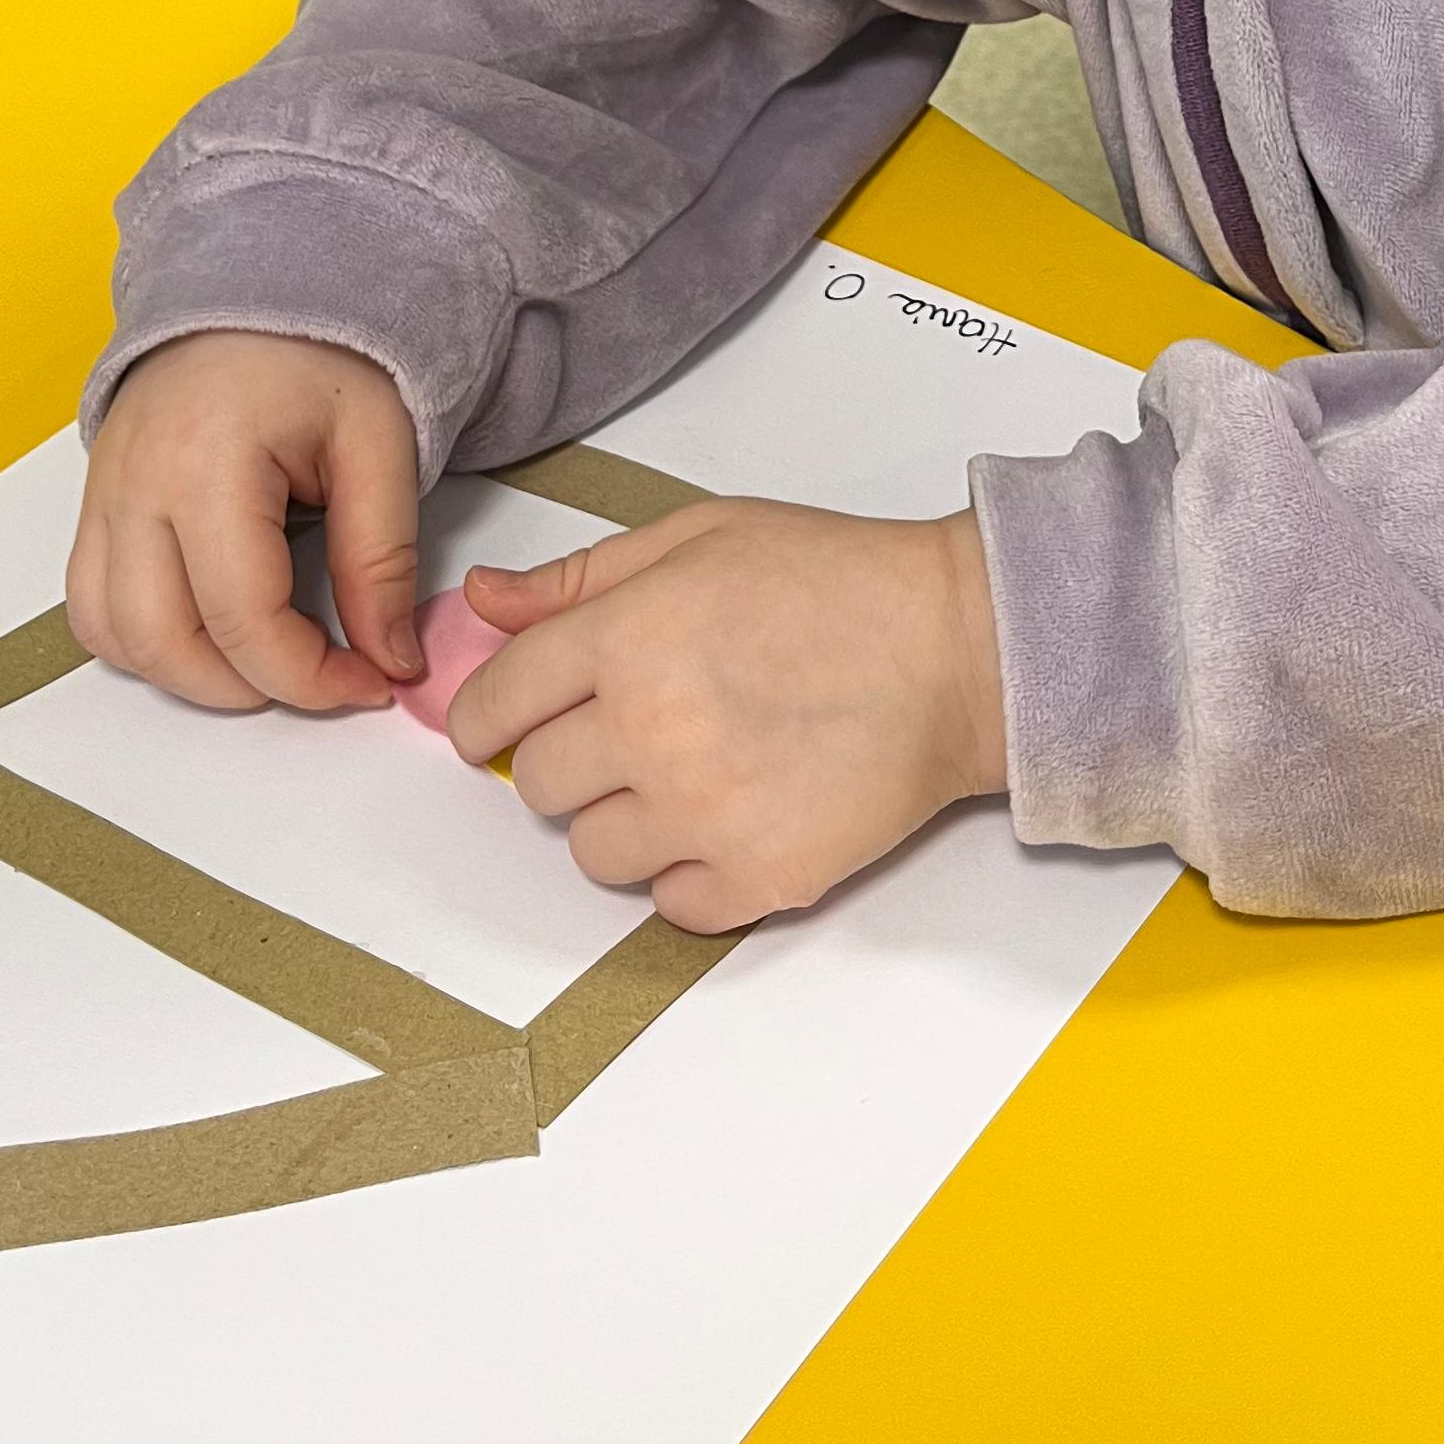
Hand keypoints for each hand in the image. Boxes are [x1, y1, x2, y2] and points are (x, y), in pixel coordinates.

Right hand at [68, 331, 420, 713]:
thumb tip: (390, 658)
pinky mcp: (94, 505)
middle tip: (320, 676)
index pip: (242, 617)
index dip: (309, 676)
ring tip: (267, 656)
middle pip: (164, 642)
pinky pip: (91, 606)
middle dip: (248, 687)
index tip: (366, 682)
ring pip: (114, 637)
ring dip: (189, 673)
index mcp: (207, 462)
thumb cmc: (317, 355)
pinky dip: (144, 640)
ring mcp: (103, 496)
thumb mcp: (378, 445)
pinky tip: (209, 628)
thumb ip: (382, 559)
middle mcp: (135, 486)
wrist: (254, 292)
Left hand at [449, 500, 1006, 931]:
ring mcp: (702, 813)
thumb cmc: (839, 582)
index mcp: (626, 636)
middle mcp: (650, 730)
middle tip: (631, 735)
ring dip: (627, 821)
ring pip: (595, 854)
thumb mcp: (700, 537)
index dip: (485, 719)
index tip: (497, 729)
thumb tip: (483, 600)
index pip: (496, 702)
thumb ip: (581, 576)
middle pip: (540, 785)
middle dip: (571, 761)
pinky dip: (691, 873)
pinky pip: (670, 905)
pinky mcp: (758, 875)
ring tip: (694, 774)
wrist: (959, 649)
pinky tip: (733, 818)